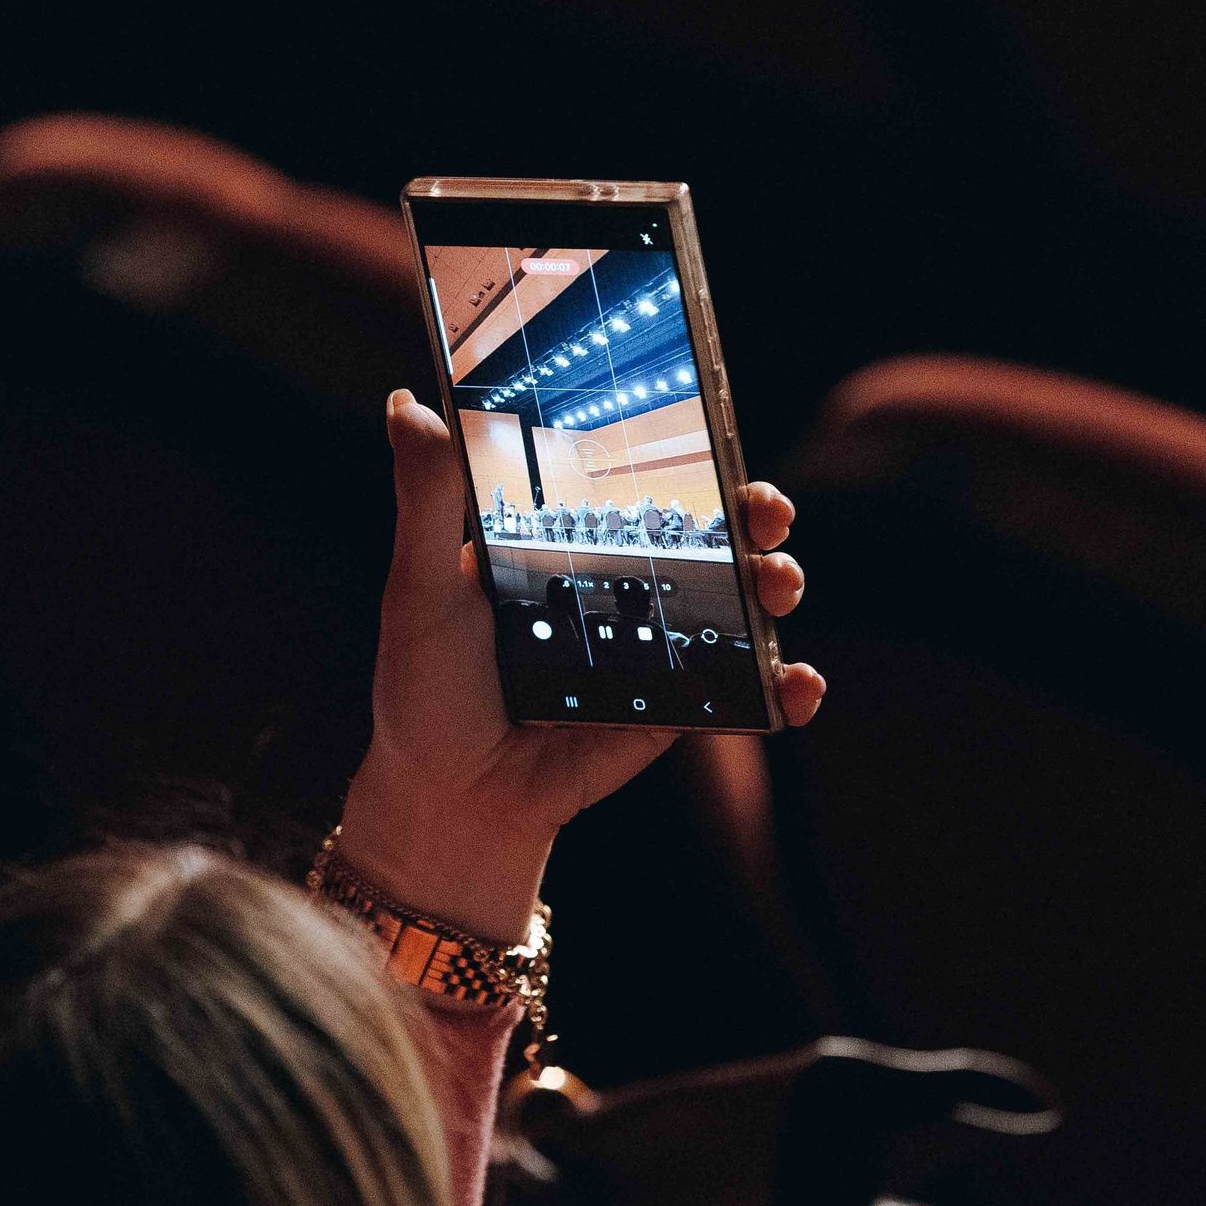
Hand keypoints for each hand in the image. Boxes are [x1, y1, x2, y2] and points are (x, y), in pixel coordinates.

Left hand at [336, 391, 824, 942]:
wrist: (452, 801)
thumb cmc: (426, 691)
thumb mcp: (423, 587)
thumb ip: (428, 498)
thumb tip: (409, 404)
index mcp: (565, 542)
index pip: (636, 478)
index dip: (685, 450)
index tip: (717, 425)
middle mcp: (618, 585)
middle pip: (706, 531)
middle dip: (754, 512)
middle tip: (763, 512)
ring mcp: (653, 647)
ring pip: (737, 600)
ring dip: (776, 582)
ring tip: (778, 584)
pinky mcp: (674, 708)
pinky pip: (741, 691)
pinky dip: (784, 687)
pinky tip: (796, 685)